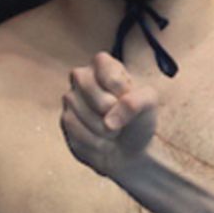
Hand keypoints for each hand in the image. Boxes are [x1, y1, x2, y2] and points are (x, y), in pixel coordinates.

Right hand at [61, 53, 159, 176]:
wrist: (130, 148)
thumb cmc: (139, 118)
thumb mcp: (149, 103)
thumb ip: (134, 103)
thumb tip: (108, 122)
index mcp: (103, 64)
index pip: (112, 78)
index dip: (125, 94)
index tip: (130, 96)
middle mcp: (82, 77)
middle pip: (101, 101)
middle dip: (117, 115)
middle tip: (121, 117)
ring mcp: (70, 98)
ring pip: (89, 118)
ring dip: (108, 131)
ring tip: (112, 129)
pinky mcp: (65, 120)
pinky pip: (80, 133)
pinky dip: (97, 141)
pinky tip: (102, 139)